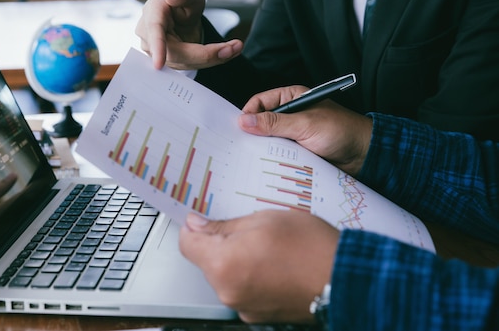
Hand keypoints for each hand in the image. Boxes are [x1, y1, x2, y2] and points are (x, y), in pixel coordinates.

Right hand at [135, 0, 242, 69]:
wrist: (183, 14)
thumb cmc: (184, 0)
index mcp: (152, 13)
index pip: (154, 32)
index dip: (158, 47)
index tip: (159, 64)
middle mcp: (148, 35)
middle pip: (175, 53)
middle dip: (205, 54)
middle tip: (233, 48)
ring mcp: (155, 52)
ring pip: (185, 62)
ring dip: (212, 57)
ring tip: (234, 48)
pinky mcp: (167, 62)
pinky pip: (190, 65)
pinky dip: (210, 59)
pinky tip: (227, 52)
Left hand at [179, 210, 337, 323]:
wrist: (346, 281)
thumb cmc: (311, 248)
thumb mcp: (264, 219)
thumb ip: (224, 225)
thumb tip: (197, 225)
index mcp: (224, 264)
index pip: (187, 244)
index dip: (194, 228)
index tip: (203, 218)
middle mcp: (228, 291)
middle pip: (206, 260)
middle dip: (221, 242)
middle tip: (249, 228)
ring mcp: (243, 306)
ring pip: (226, 274)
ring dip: (238, 259)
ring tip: (268, 246)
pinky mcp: (258, 314)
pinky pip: (243, 289)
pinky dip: (252, 275)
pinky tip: (275, 263)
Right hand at [239, 86, 372, 175]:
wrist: (364, 156)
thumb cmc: (341, 131)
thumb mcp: (305, 124)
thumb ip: (275, 123)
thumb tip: (245, 120)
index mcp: (292, 98)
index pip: (260, 102)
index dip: (248, 114)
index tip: (240, 128)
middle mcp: (290, 114)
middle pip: (261, 121)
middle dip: (253, 132)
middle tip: (242, 144)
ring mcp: (293, 133)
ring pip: (268, 139)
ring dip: (263, 147)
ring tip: (254, 156)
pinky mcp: (296, 149)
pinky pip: (277, 153)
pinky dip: (272, 158)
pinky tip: (268, 164)